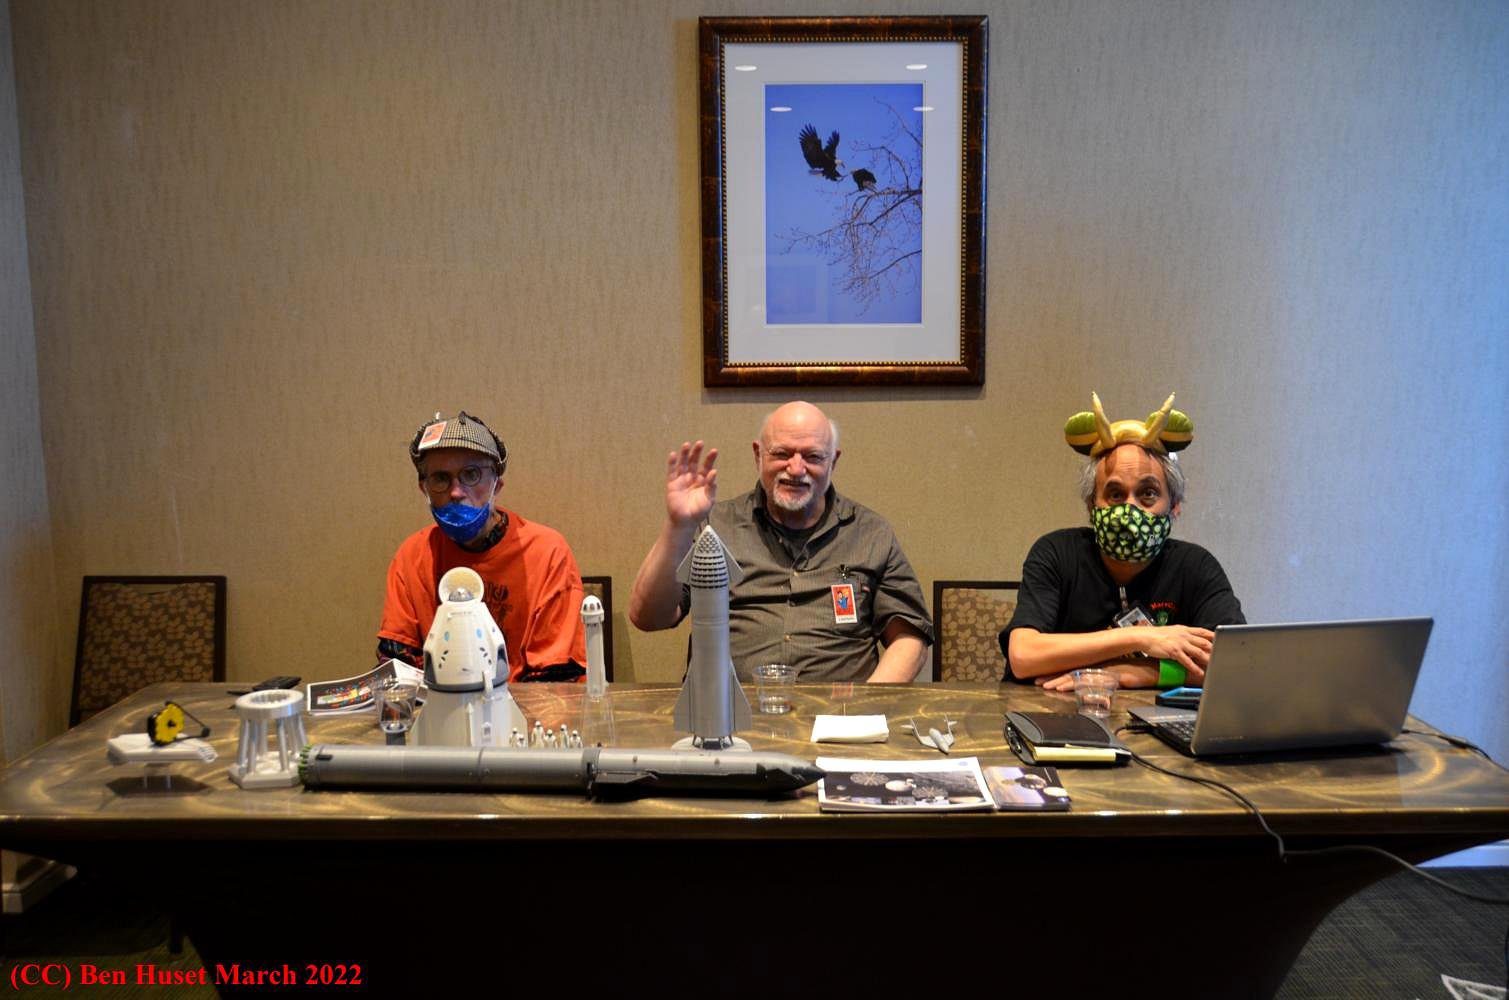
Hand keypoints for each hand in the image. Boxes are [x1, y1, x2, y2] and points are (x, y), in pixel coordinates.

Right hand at [665, 440, 717, 525]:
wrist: (685, 521)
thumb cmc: (699, 511)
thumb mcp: (709, 500)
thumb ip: (711, 487)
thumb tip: (714, 472)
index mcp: (703, 481)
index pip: (707, 467)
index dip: (710, 459)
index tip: (714, 451)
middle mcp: (692, 478)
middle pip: (694, 462)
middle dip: (697, 453)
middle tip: (700, 443)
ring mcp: (682, 480)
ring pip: (683, 464)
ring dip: (684, 454)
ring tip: (687, 444)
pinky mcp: (672, 484)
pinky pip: (671, 472)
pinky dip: (672, 463)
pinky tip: (674, 454)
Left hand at [1038, 662, 1161, 691]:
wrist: (1153, 670)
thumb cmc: (1136, 674)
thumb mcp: (1115, 678)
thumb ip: (1102, 683)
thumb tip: (1092, 694)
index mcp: (1096, 666)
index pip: (1073, 670)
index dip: (1058, 674)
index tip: (1044, 678)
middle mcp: (1097, 667)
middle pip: (1071, 672)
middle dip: (1053, 677)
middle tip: (1037, 681)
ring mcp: (1102, 671)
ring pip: (1077, 676)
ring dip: (1060, 681)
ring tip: (1046, 685)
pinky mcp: (1109, 676)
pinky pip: (1090, 681)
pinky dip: (1076, 685)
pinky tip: (1065, 688)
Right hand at [1133, 625, 1214, 676]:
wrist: (1144, 636)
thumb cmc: (1156, 635)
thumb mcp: (1172, 632)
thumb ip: (1183, 635)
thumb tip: (1191, 641)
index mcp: (1184, 630)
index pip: (1203, 632)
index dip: (1214, 636)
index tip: (1222, 641)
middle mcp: (1184, 635)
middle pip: (1204, 642)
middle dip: (1214, 650)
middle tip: (1222, 656)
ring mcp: (1179, 643)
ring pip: (1198, 652)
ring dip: (1208, 660)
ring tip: (1215, 666)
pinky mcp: (1174, 651)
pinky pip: (1187, 661)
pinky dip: (1195, 667)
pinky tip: (1200, 673)